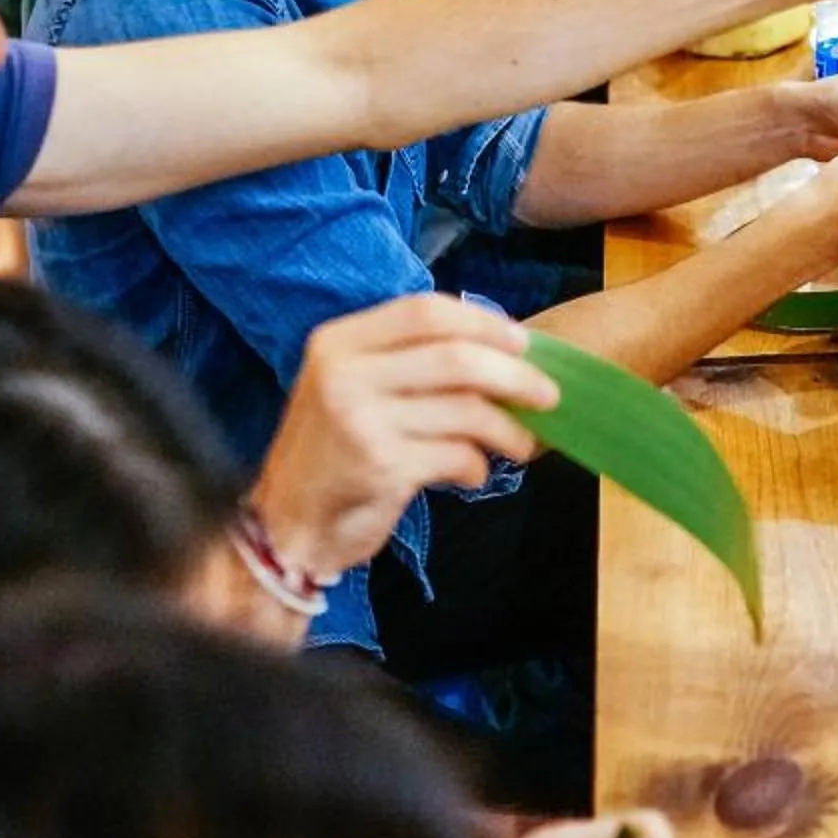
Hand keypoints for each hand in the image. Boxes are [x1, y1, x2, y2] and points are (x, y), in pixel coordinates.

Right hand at [248, 294, 557, 581]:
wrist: (288, 525)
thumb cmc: (334, 452)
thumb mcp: (353, 388)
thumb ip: (408, 362)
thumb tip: (504, 349)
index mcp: (340, 343)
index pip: (426, 312)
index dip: (485, 323)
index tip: (524, 344)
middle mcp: (344, 374)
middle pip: (456, 358)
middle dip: (515, 377)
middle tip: (548, 396)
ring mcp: (360, 420)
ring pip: (466, 410)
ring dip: (508, 431)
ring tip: (520, 446)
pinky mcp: (380, 466)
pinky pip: (457, 454)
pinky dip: (477, 466)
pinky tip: (472, 475)